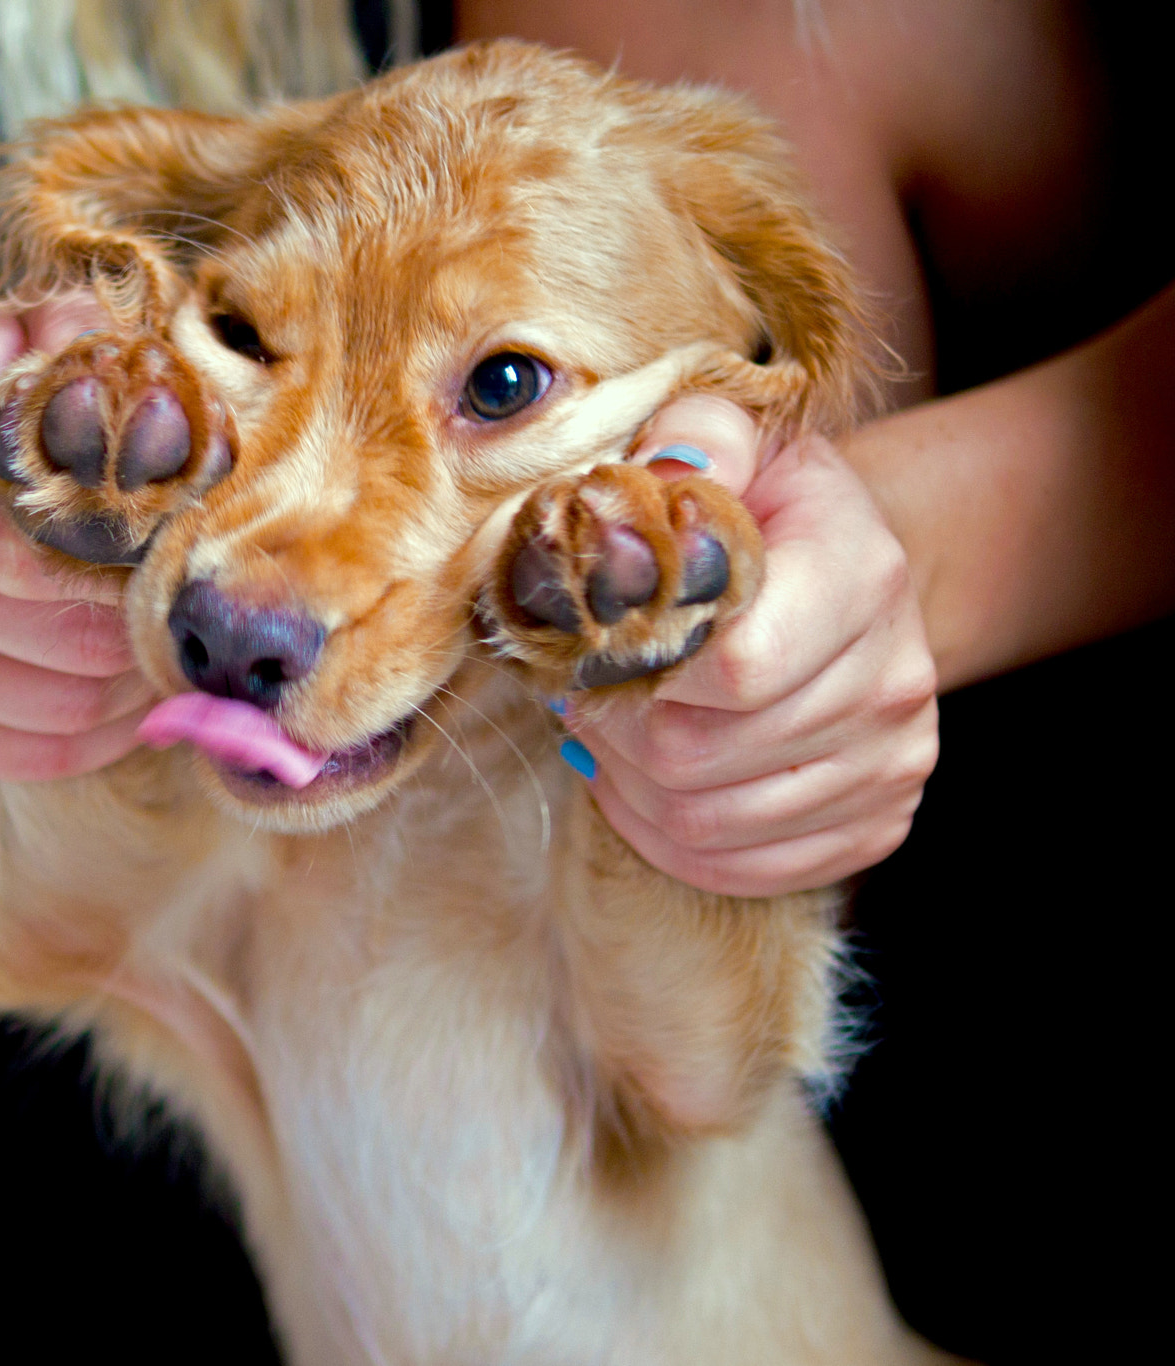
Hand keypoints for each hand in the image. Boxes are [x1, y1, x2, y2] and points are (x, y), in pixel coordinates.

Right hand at [0, 299, 155, 780]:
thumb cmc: (11, 413)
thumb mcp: (39, 350)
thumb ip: (86, 343)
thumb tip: (147, 377)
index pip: (34, 555)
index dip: (130, 578)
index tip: (188, 572)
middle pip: (59, 642)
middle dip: (145, 643)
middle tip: (198, 631)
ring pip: (53, 707)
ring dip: (132, 696)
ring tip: (171, 664)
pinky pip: (23, 753)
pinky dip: (97, 743)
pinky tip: (128, 709)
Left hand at [562, 397, 940, 896]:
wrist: (843, 571)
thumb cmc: (761, 509)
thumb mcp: (729, 444)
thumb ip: (694, 440)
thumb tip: (661, 470)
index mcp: (862, 573)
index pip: (733, 665)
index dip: (635, 664)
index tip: (596, 641)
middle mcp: (896, 677)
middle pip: (697, 754)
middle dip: (613, 729)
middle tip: (584, 692)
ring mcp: (894, 760)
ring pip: (704, 821)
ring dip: (626, 785)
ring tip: (609, 731)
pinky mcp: (876, 824)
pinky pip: (740, 869)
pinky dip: (665, 840)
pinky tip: (642, 786)